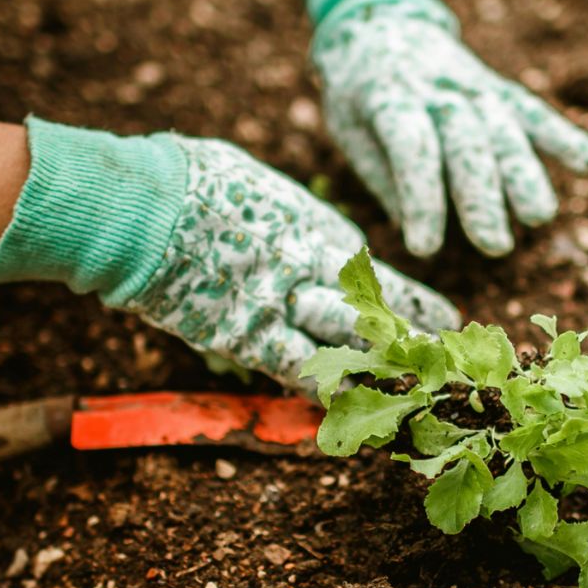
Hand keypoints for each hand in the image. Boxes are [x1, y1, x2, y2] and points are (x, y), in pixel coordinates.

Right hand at [120, 134, 457, 384]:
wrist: (143, 206)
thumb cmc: (186, 179)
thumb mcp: (248, 182)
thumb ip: (273, 212)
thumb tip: (275, 217)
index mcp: (312, 224)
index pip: (368, 270)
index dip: (401, 296)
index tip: (435, 313)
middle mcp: (310, 265)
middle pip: (374, 309)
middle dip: (412, 334)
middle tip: (444, 354)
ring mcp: (282, 304)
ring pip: (349, 343)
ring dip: (382, 368)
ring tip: (414, 387)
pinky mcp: (246, 337)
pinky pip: (298, 369)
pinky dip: (324, 390)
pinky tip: (351, 408)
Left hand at [287, 0, 587, 256]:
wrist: (379, 21)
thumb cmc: (357, 92)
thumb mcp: (347, 128)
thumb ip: (382, 174)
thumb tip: (416, 225)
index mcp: (387, 97)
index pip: (411, 148)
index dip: (421, 198)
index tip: (425, 248)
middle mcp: (435, 88)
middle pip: (466, 142)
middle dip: (482, 195)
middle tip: (494, 245)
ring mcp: (471, 84)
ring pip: (503, 128)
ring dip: (524, 174)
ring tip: (539, 217)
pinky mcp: (496, 86)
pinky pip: (530, 110)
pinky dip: (560, 133)